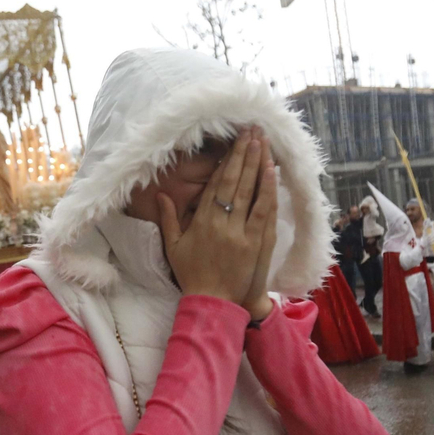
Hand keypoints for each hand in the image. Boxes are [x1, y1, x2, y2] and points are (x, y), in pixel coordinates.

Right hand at [158, 127, 277, 311]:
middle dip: (243, 154)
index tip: (233, 142)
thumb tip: (161, 194)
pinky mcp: (256, 243)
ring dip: (257, 165)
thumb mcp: (174, 247)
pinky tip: (272, 172)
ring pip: (250, 192)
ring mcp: (240, 233)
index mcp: (201, 222)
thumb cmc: (192, 275)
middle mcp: (221, 223)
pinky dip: (268, 191)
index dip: (226, 161)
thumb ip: (169, 219)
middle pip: (234, 182)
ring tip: (263, 142)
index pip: (216, 184)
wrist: (212, 303)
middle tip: (252, 131)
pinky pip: (263, 211)